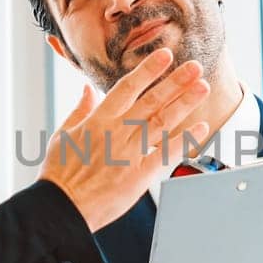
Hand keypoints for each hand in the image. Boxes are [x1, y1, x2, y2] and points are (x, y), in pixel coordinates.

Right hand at [39, 47, 209, 231]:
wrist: (61, 208)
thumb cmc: (59, 174)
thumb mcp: (62, 135)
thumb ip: (80, 110)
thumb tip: (87, 90)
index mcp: (97, 121)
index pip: (127, 88)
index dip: (148, 70)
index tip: (165, 55)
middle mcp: (116, 133)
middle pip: (151, 102)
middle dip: (175, 82)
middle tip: (195, 67)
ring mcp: (129, 154)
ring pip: (162, 123)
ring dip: (185, 103)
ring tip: (203, 87)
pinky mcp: (138, 176)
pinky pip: (166, 154)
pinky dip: (185, 140)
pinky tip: (201, 127)